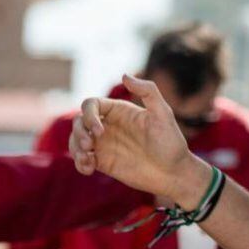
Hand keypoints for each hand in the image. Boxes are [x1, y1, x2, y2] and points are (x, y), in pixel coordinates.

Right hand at [71, 74, 210, 205]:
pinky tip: (89, 168)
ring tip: (87, 159)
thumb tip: (124, 75)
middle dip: (78, 132)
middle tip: (89, 145)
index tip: (99, 131)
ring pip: (75, 140)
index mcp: (120, 111)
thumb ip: (148, 91)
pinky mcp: (103, 162)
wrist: (173, 173)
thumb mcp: (163, 113)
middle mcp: (109, 125)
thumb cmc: (170, 142)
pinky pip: (82, 159)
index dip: (88, 115)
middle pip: (78, 121)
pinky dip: (79, 163)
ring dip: (75, 148)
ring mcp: (105, 144)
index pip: (91, 105)